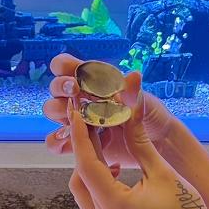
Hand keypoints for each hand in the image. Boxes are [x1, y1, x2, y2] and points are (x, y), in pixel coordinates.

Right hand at [42, 53, 175, 169]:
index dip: (63, 67)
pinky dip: (58, 142)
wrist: (156, 143)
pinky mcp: (76, 142)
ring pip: (52, 111)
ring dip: (59, 112)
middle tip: (76, 92)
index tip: (75, 78)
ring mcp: (77, 119)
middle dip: (61, 88)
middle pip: (56, 87)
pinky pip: (56, 141)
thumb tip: (134, 75)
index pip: (65, 65)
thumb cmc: (149, 114)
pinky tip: (73, 143)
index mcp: (93, 80)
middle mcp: (81, 97)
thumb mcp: (143, 101)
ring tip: (77, 119)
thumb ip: (133, 92)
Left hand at [67, 90, 208, 208]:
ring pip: (84, 192)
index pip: (87, 166)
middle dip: (84, 151)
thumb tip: (129, 110)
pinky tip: (116, 168)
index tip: (76, 112)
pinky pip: (94, 203)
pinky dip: (98, 183)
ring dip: (91, 167)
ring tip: (106, 144)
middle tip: (93, 125)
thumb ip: (140, 143)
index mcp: (116, 207)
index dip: (80, 136)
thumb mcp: (163, 173)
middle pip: (79, 179)